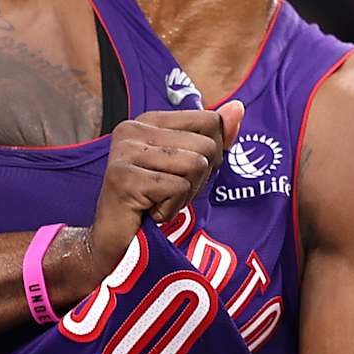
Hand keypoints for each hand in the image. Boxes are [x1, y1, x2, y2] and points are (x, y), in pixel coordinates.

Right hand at [83, 101, 243, 277]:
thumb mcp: (188, 167)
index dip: (211, 154)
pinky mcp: (123, 177)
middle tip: (168, 194)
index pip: (210, 121)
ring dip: (185, 195)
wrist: (115, 245)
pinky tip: (149, 213)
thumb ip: (213, 137)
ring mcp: (125, 152)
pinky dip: (170, 209)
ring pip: (195, 165)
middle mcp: (132, 129)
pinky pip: (177, 188)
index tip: (182, 174)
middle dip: (198, 179)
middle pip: (206, 145)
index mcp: (149, 120)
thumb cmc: (153, 204)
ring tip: (159, 202)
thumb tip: (238, 107)